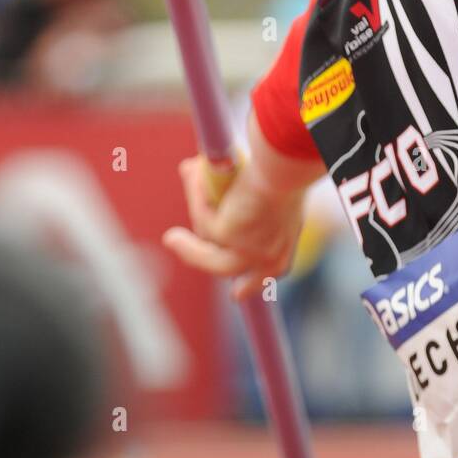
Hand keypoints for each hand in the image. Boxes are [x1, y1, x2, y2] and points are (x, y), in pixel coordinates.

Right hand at [162, 153, 306, 300]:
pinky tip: (194, 170)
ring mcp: (246, 251)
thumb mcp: (275, 193)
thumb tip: (222, 194)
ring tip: (170, 237)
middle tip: (178, 245)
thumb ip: (250, 202)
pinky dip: (196, 192)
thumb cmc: (287, 168)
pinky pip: (202, 215)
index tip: (236, 293)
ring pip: (207, 254)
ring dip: (186, 248)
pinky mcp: (226, 235)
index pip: (267, 274)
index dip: (250, 283)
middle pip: (228, 268)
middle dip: (200, 260)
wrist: (287, 164)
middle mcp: (269, 257)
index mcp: (284, 247)